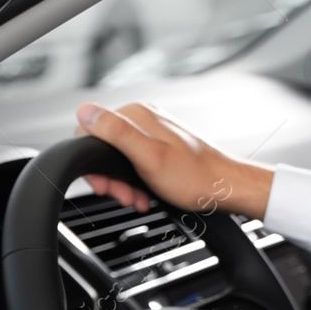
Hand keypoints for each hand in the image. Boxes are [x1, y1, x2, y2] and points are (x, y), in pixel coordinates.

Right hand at [72, 101, 272, 219]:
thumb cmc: (194, 177)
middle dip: (110, 177)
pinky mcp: (162, 146)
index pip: (91, 131)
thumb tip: (85, 111)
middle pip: (105, 146)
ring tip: (137, 198)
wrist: (226, 187)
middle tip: (124, 196)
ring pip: (120, 158)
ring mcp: (154, 132)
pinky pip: (136, 162)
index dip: (92, 162)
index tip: (105, 185)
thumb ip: (116, 133)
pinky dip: (136, 181)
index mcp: (137, 115)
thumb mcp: (148, 157)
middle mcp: (144, 118)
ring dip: (123, 183)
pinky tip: (146, 194)